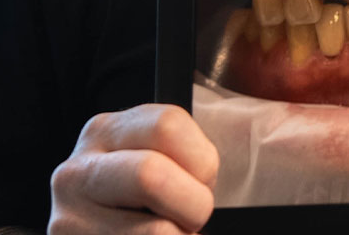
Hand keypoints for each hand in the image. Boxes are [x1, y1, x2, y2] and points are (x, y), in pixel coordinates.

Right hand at [47, 103, 218, 234]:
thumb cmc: (144, 215)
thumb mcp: (159, 171)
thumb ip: (183, 160)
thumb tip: (280, 151)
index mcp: (105, 133)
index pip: (167, 125)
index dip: (201, 162)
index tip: (199, 184)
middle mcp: (76, 172)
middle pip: (150, 174)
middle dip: (191, 207)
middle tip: (189, 222)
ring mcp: (68, 222)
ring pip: (155, 233)